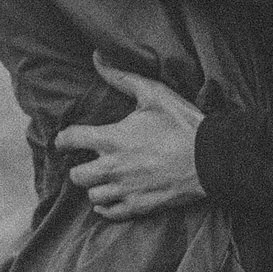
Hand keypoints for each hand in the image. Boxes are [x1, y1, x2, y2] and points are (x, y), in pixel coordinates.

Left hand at [52, 58, 207, 218]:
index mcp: (112, 139)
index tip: (64, 140)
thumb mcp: (153, 93)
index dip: (62, 139)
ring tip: (104, 179)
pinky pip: (110, 213)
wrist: (210, 158)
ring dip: (95, 187)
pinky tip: (111, 198)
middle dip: (79, 167)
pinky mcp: (139, 206)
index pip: (70, 140)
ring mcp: (125, 189)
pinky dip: (106, 207)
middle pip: (77, 175)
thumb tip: (97, 58)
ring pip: (92, 196)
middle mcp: (113, 167)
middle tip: (89, 161)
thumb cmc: (182, 124)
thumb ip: (122, 77)